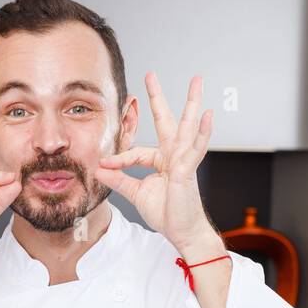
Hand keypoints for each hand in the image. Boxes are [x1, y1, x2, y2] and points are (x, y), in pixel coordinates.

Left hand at [94, 73, 219, 255]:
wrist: (181, 231)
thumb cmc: (166, 212)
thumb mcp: (136, 193)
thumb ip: (119, 179)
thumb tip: (99, 169)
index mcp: (161, 160)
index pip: (136, 151)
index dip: (119, 159)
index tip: (104, 164)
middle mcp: (173, 155)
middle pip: (166, 121)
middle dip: (158, 98)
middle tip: (151, 75)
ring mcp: (184, 160)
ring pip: (187, 126)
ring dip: (192, 103)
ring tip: (197, 82)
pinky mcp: (189, 170)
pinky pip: (196, 148)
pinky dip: (203, 132)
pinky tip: (208, 116)